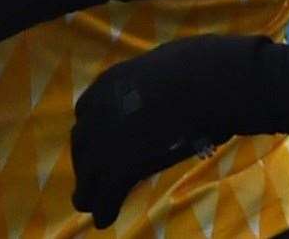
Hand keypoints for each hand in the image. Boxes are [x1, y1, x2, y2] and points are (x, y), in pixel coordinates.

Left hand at [71, 36, 262, 228]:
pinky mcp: (118, 167)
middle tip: (93, 180)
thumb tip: (171, 90)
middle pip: (81, 144)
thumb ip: (158, 85)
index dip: (94, 135)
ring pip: (87, 174)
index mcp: (109, 84)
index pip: (86, 113)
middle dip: (86, 163)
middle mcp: (98, 110)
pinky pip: (105, 196)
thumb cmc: (202, 70)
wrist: (206, 82)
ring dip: (90, 191)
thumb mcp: (168, 68)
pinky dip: (105, 209)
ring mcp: (105, 139)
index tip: (102, 146)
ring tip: (93, 205)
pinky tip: (106, 220)